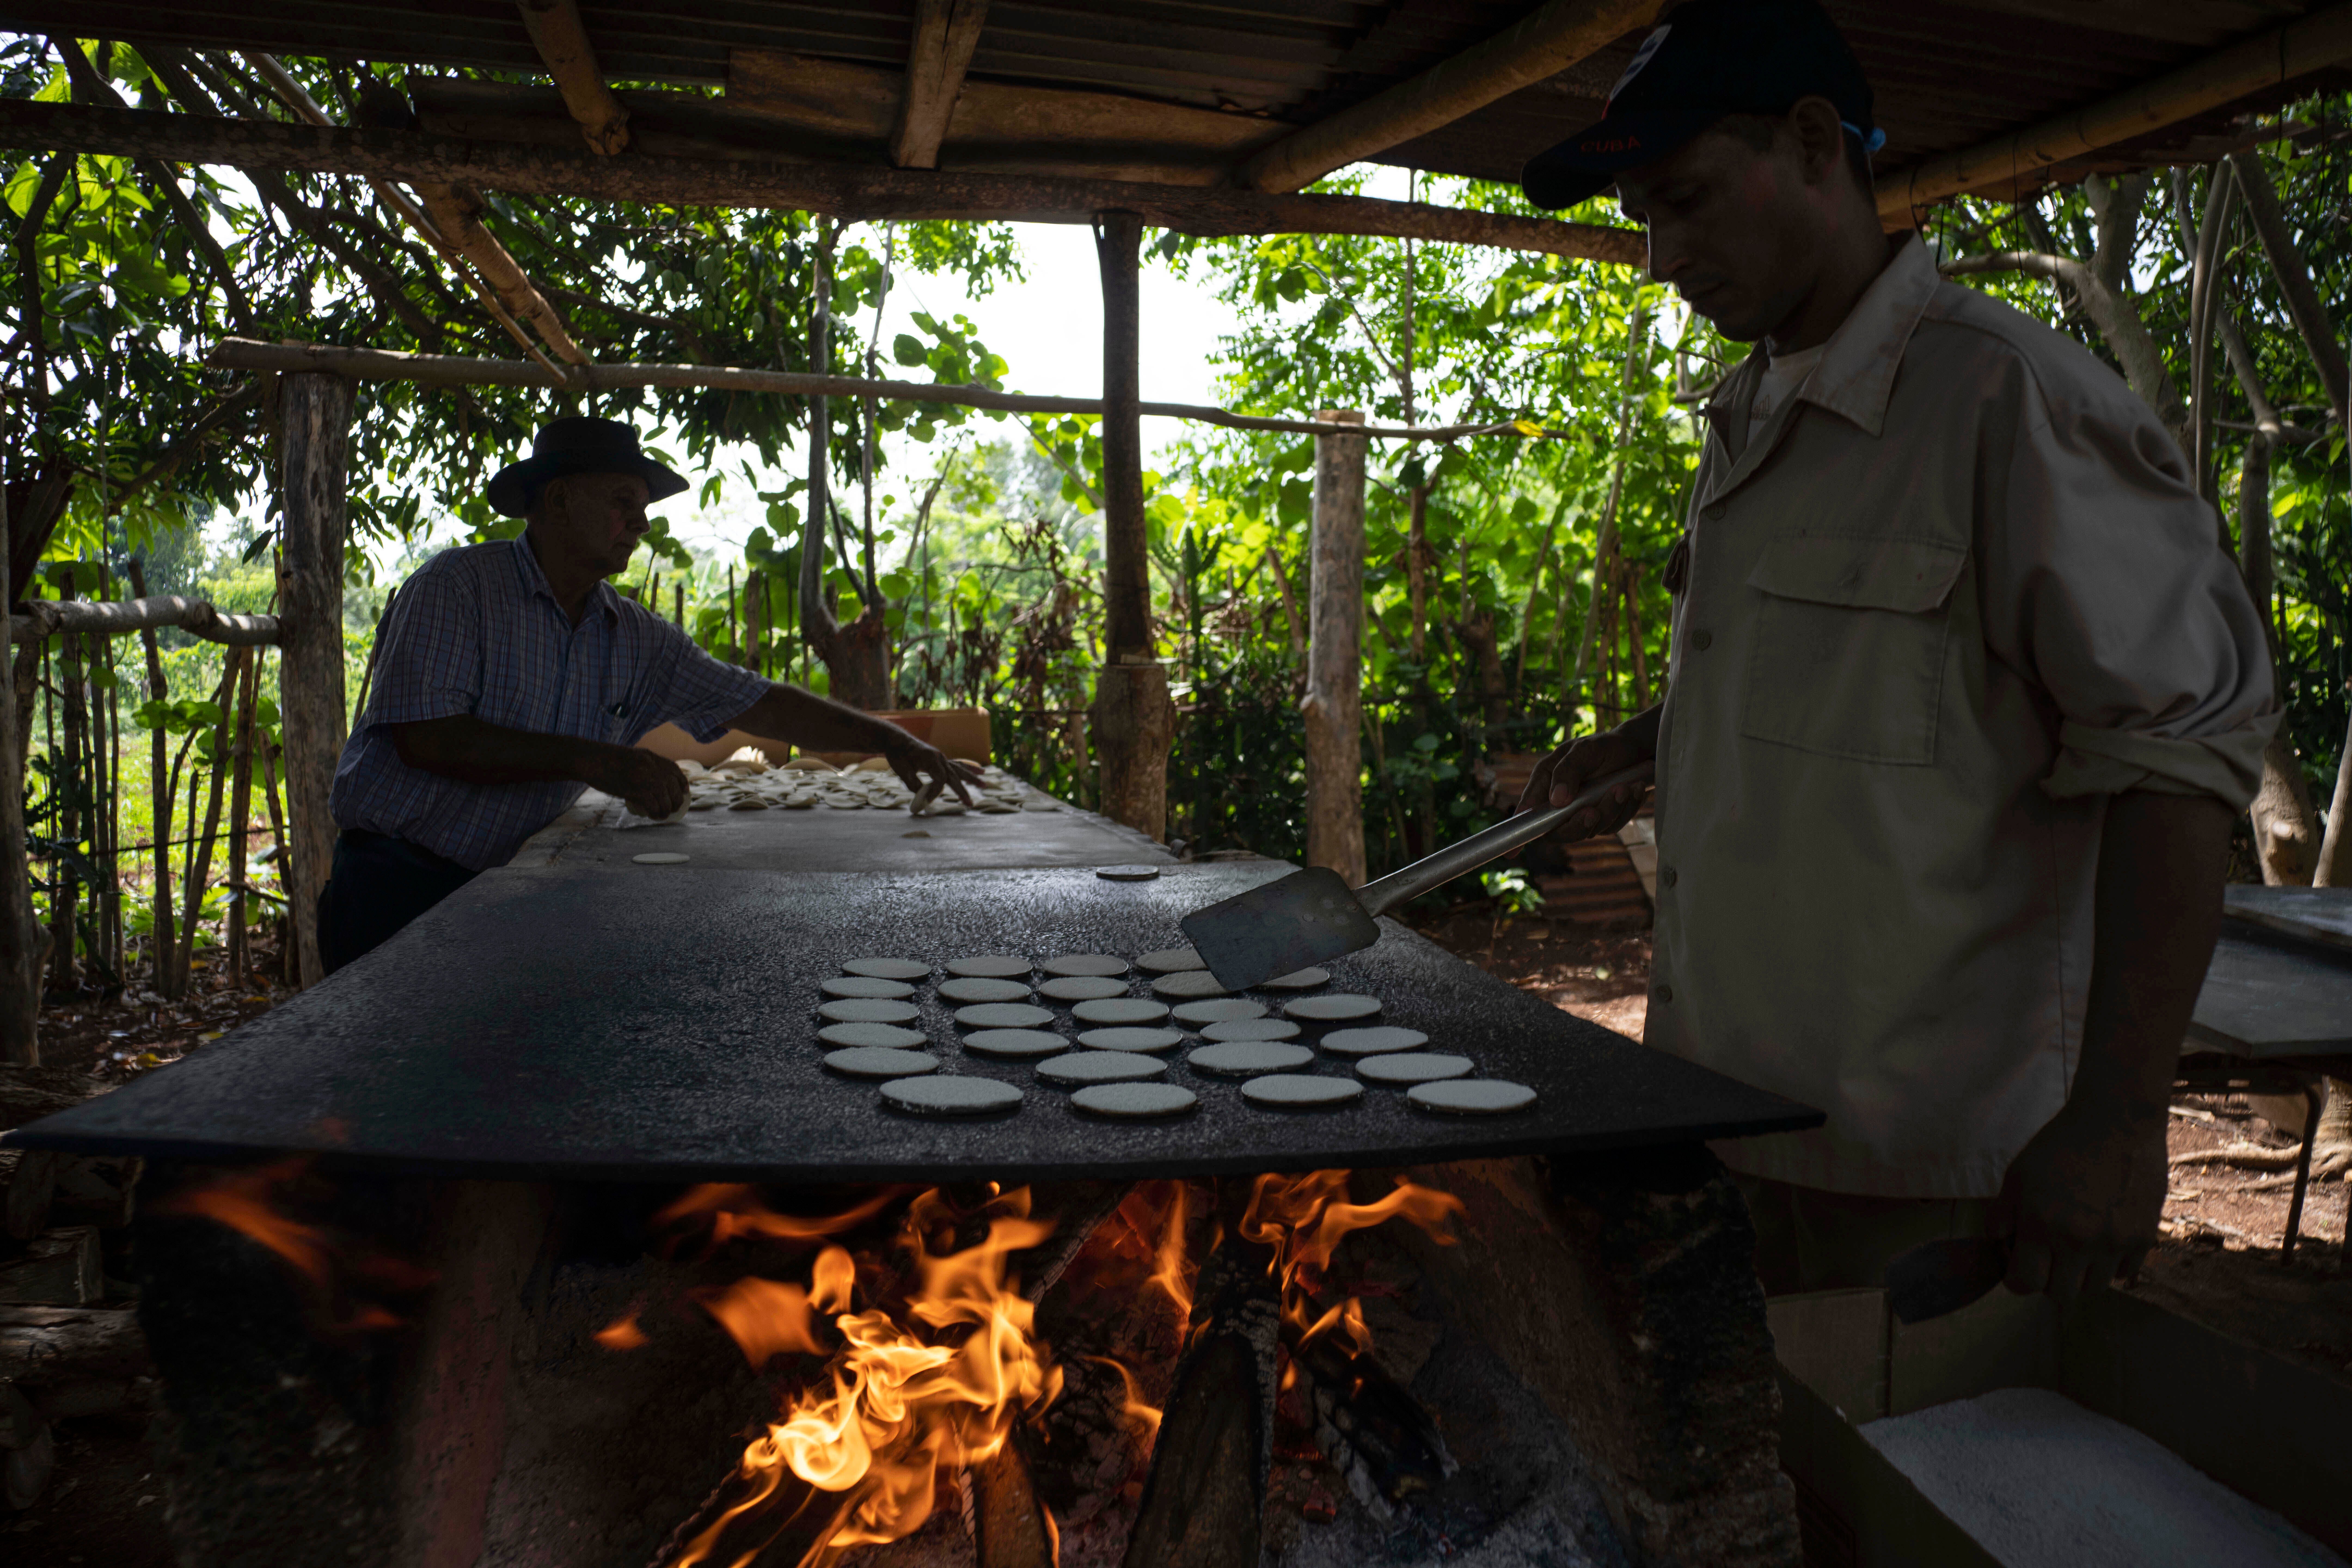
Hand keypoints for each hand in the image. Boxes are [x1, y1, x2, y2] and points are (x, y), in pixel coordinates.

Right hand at [603, 747, 688, 818]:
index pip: (674, 769)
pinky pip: (652, 805)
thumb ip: (643, 764)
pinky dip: (656, 813)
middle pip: (673, 786)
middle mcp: (650, 766)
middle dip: (677, 799)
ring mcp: (643, 777)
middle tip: (673, 808)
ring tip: (662, 815)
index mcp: (650, 756)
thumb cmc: (604, 759)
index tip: (685, 791)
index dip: (682, 782)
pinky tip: (654, 816)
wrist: (588, 758)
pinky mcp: (633, 790)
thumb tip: (652, 778)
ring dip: (666, 810)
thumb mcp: (630, 756)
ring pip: (665, 798)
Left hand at [877, 729, 981, 805]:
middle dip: (962, 791)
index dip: (934, 792)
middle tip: (970, 804)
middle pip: (955, 776)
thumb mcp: (901, 770)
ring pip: (960, 769)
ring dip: (972, 778)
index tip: (924, 801)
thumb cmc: (898, 755)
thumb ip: (913, 783)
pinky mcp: (941, 760)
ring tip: (984, 783)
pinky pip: (958, 765)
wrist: (897, 740)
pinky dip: (969, 768)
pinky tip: (980, 771)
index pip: (940, 780)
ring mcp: (942, 758)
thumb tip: (923, 796)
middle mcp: (939, 758)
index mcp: (930, 759)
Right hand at [1516, 727, 1651, 839]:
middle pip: (1560, 832)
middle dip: (1579, 824)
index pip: (1528, 815)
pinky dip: (1626, 808)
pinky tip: (1635, 788)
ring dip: (1610, 809)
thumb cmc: (1605, 746)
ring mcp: (1585, 813)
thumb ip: (1567, 772)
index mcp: (1547, 784)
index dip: (1519, 835)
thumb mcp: (1584, 751)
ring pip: (1591, 829)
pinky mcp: (1607, 818)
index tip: (1511, 854)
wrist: (1638, 748)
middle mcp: (1562, 803)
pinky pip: (1615, 825)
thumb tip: (1556, 801)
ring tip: (1625, 786)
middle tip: (1594, 811)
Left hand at [1993, 1100, 2166, 1308]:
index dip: (2018, 1279)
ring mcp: (2114, 1242)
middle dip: (2049, 1282)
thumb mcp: (2016, 1176)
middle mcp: (2079, 1240)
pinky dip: (2111, 1265)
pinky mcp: (2144, 1238)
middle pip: (2061, 1296)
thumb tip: (2001, 1249)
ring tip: (2077, 1248)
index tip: (2021, 1265)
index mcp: (2042, 1225)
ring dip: (2081, 1276)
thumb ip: (2002, 1217)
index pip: (2024, 1284)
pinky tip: (2103, 1239)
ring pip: (2094, 1289)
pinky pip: (2124, 1274)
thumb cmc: (2060, 1147)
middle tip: (2049, 1259)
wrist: (2116, 1122)